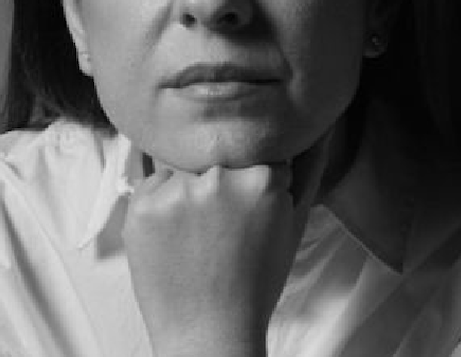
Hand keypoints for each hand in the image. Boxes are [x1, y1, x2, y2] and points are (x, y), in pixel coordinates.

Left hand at [123, 136, 330, 356]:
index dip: (252, 181)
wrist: (208, 332)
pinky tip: (175, 238)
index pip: (256, 152)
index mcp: (261, 179)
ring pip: (184, 166)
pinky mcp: (142, 206)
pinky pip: (153, 183)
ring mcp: (176, 191)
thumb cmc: (255, 283)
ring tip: (197, 235)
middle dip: (220, 183)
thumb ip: (308, 170)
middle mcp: (218, 177)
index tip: (249, 212)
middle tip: (220, 228)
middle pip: (218, 157)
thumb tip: (319, 128)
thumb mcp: (293, 225)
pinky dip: (161, 204)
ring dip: (189, 189)